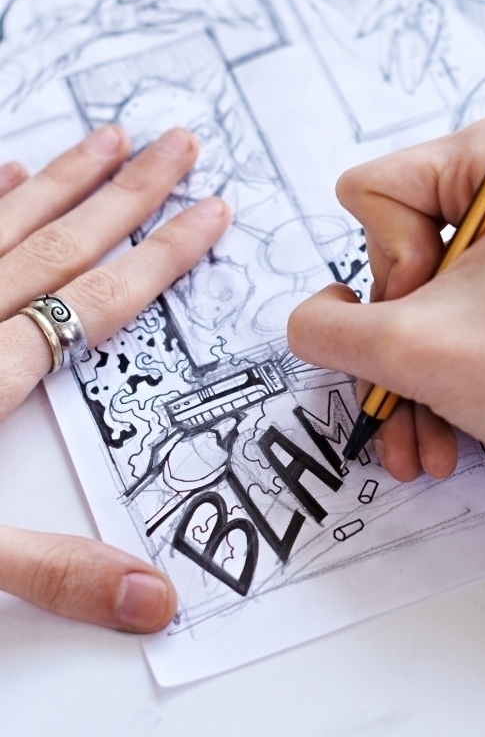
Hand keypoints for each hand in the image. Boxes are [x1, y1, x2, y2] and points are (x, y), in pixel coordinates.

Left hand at [0, 125, 229, 630]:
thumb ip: (55, 571)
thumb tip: (158, 601)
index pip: (99, 301)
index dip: (164, 256)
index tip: (212, 213)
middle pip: (63, 242)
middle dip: (131, 191)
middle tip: (181, 143)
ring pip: (6, 222)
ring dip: (66, 176)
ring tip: (113, 136)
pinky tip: (8, 168)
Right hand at [289, 118, 484, 602]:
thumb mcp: (416, 348)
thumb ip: (327, 327)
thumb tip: (310, 317)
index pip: (372, 190)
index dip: (384, 267)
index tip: (435, 313)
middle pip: (400, 250)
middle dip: (398, 341)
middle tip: (421, 394)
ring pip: (433, 301)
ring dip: (416, 378)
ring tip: (420, 451)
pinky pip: (472, 319)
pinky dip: (452, 378)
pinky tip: (443, 443)